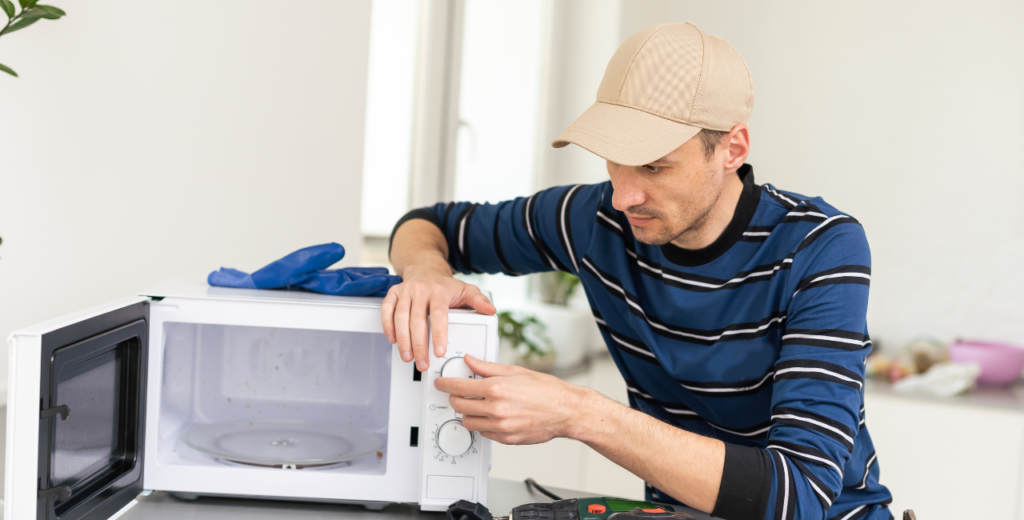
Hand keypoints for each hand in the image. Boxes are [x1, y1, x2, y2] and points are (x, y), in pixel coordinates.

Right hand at [381, 264, 494, 371]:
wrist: (425, 269)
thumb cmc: (445, 285)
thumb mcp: (466, 290)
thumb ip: (479, 301)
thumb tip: (490, 310)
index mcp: (439, 290)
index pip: (438, 314)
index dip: (438, 334)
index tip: (439, 351)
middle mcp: (421, 289)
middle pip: (417, 320)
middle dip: (419, 345)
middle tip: (422, 362)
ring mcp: (405, 291)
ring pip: (400, 317)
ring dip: (403, 340)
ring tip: (408, 357)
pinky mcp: (393, 293)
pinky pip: (386, 310)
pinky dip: (388, 326)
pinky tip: (393, 340)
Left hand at [435, 354, 590, 444]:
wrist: (566, 411)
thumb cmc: (546, 390)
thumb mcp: (515, 371)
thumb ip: (488, 367)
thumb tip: (470, 361)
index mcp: (497, 388)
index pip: (459, 387)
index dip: (445, 384)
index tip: (441, 383)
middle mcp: (497, 409)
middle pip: (459, 406)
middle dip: (454, 399)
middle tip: (457, 394)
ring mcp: (501, 426)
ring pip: (468, 422)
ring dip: (467, 413)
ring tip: (476, 405)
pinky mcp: (506, 439)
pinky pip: (483, 434)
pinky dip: (482, 425)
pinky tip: (490, 416)